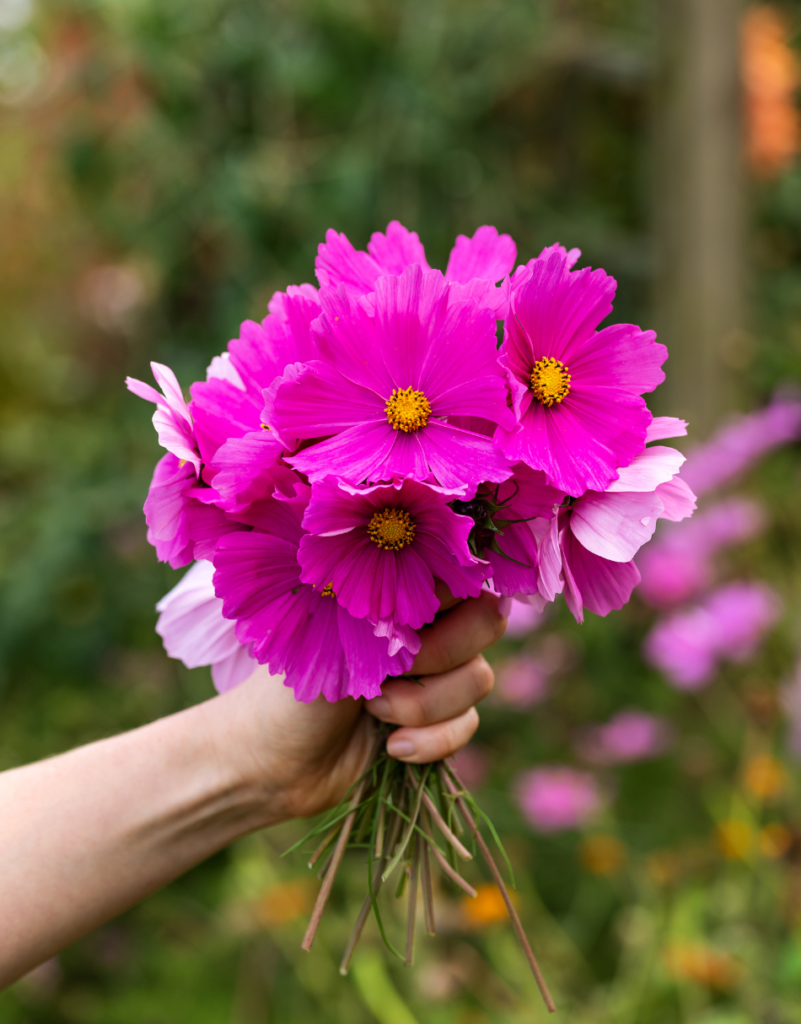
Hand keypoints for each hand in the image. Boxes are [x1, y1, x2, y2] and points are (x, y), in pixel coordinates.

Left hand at [217, 590, 505, 824]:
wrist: (268, 759)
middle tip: (392, 669)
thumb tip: (449, 553)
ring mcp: (434, 674)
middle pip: (488, 622)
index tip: (411, 618)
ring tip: (375, 712)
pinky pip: (467, 725)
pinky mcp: (436, 722)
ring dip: (428, 703)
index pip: (463, 570)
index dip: (450, 596)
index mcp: (399, 589)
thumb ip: (398, 595)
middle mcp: (424, 624)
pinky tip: (392, 749)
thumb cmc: (293, 680)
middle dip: (442, 654)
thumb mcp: (343, 628)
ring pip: (479, 678)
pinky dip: (433, 740)